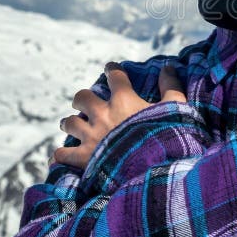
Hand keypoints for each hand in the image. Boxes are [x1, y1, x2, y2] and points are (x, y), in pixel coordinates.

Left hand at [52, 63, 185, 168]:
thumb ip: (171, 87)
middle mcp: (103, 114)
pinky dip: (61, 154)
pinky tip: (60, 155)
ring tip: (72, 125)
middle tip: (85, 103)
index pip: (114, 76)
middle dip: (82, 98)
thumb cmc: (166, 137)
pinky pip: (63, 154)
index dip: (112, 69)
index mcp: (124, 99)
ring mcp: (91, 136)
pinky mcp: (83, 158)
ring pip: (69, 122)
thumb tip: (168, 67)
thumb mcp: (176, 109)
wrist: (153, 169)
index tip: (110, 68)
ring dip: (71, 122)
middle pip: (82, 97)